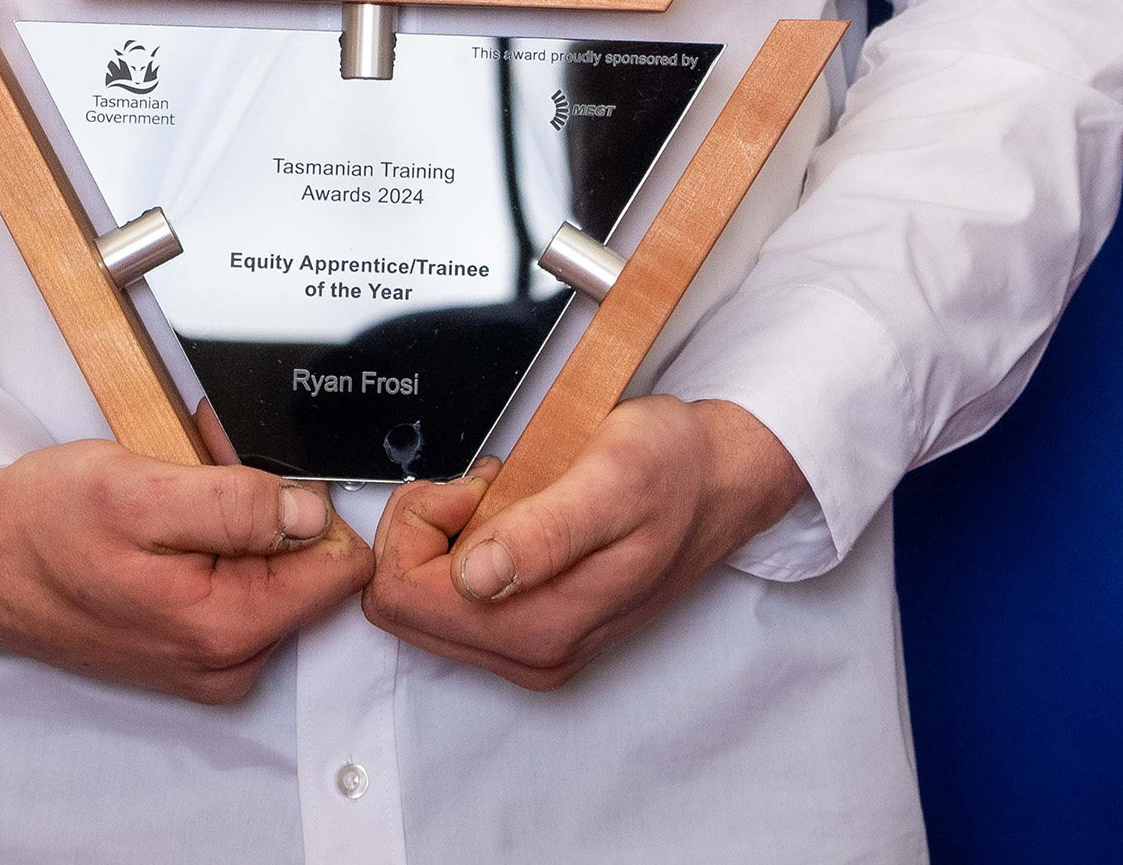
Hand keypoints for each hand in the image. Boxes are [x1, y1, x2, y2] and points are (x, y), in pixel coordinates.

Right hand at [0, 438, 371, 703]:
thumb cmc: (43, 526)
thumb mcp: (139, 493)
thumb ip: (236, 504)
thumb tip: (314, 511)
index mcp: (230, 630)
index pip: (339, 568)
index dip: (306, 503)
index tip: (249, 474)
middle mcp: (230, 663)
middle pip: (304, 565)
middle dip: (263, 506)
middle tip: (196, 467)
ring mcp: (208, 661)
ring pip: (268, 568)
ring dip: (231, 515)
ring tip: (172, 482)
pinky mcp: (187, 647)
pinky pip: (232, 582)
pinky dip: (207, 537)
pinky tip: (164, 510)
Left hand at [360, 398, 805, 690]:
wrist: (719, 480)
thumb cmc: (672, 470)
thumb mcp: (610, 477)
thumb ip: (542, 533)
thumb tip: (474, 578)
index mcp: (540, 628)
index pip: (404, 594)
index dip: (424, 524)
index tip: (476, 486)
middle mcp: (532, 653)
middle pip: (403, 605)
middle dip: (425, 532)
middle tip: (487, 487)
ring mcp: (534, 646)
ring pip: (422, 603)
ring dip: (446, 538)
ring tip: (508, 497)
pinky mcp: (538, 629)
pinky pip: (454, 600)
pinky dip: (464, 548)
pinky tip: (511, 516)